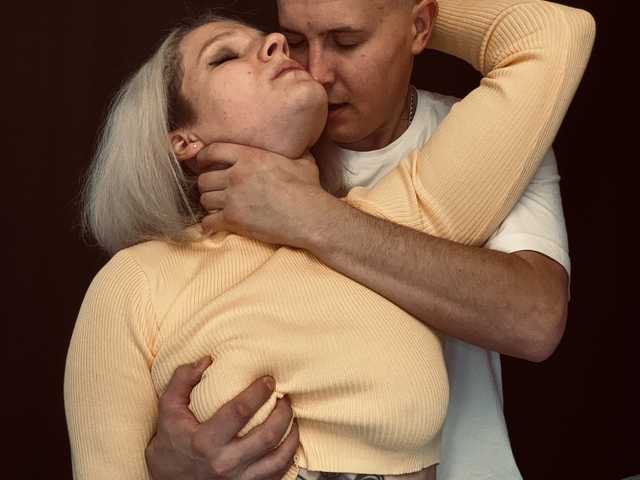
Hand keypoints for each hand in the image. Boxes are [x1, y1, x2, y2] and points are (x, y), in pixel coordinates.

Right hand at [145, 356, 298, 479]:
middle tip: (285, 397)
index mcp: (205, 441)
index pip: (239, 412)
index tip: (269, 380)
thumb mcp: (168, 409)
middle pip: (267, 436)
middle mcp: (225, 463)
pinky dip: (288, 455)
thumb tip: (206, 360)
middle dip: (283, 412)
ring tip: (291, 416)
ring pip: (279, 458)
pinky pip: (278, 473)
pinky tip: (288, 439)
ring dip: (291, 434)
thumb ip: (182, 380)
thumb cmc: (171, 443)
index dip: (258, 393)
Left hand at [196, 143, 333, 248]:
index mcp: (249, 157)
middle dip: (208, 185)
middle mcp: (236, 175)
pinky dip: (211, 224)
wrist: (309, 216)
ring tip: (218, 208)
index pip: (212, 151)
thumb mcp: (302, 161)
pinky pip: (209, 221)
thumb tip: (301, 142)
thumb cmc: (308, 189)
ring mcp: (233, 198)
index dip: (204, 158)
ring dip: (210, 205)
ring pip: (204, 200)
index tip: (203, 163)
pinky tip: (216, 225)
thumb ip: (293, 150)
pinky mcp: (233, 220)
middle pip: (204, 179)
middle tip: (215, 191)